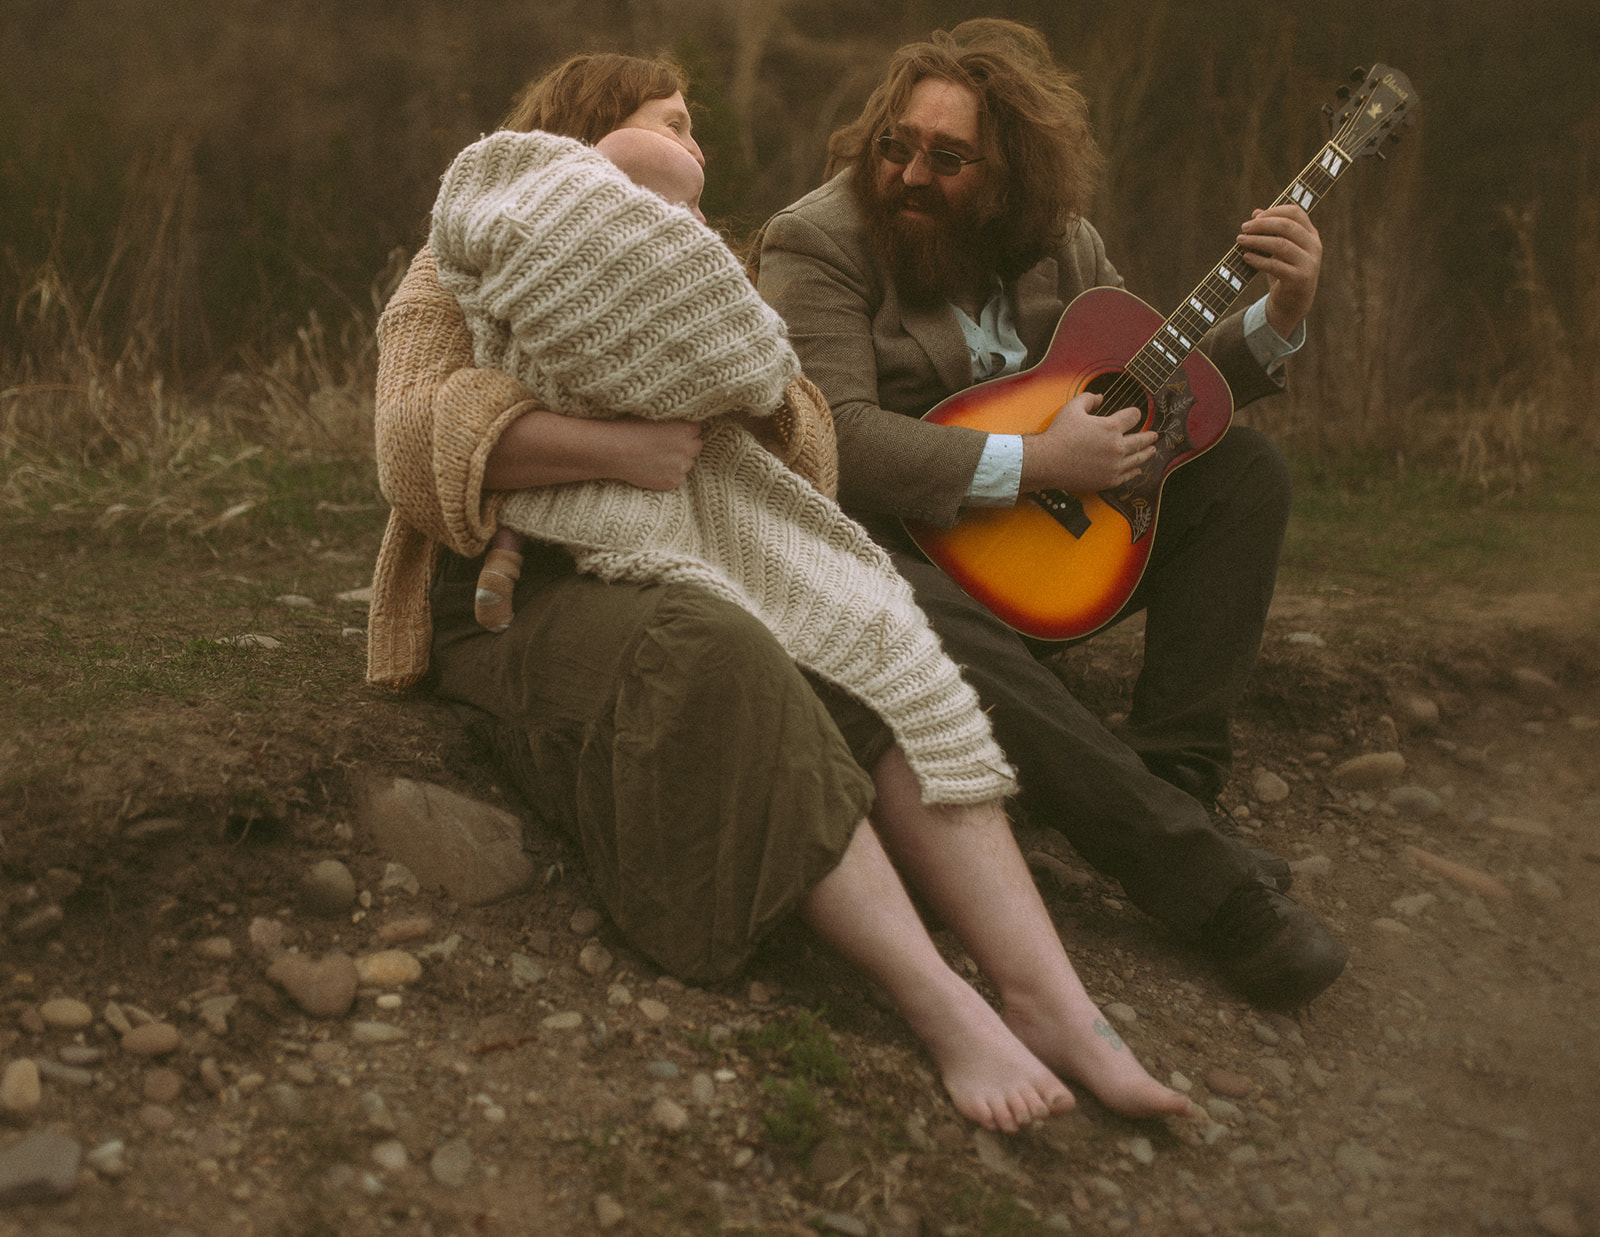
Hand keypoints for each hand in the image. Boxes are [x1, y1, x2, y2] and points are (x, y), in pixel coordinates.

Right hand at [608, 418, 703, 489]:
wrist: (615, 452)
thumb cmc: (631, 429)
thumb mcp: (656, 417)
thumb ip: (674, 423)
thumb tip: (681, 426)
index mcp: (686, 429)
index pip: (697, 429)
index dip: (684, 431)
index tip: (672, 432)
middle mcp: (688, 448)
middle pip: (696, 446)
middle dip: (685, 446)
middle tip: (666, 446)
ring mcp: (682, 467)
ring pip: (688, 463)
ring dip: (678, 461)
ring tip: (658, 458)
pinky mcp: (673, 482)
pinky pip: (679, 478)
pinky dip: (670, 474)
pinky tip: (655, 468)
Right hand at [1019, 393, 1157, 494]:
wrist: (1047, 462)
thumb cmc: (1059, 435)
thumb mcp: (1072, 408)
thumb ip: (1088, 398)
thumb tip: (1099, 396)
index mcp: (1111, 427)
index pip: (1133, 416)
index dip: (1135, 413)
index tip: (1135, 414)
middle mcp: (1117, 446)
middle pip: (1141, 440)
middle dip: (1149, 436)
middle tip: (1154, 435)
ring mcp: (1114, 465)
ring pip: (1138, 459)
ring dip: (1146, 453)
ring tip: (1152, 450)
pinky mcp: (1108, 480)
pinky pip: (1127, 476)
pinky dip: (1134, 471)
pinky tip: (1138, 469)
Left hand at [1238, 204, 1320, 338]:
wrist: (1291, 304)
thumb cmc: (1283, 272)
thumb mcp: (1278, 250)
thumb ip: (1270, 231)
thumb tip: (1256, 212)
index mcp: (1311, 235)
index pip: (1296, 213)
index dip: (1274, 211)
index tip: (1255, 217)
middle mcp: (1314, 246)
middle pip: (1287, 226)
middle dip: (1262, 225)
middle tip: (1243, 228)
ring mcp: (1309, 263)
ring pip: (1281, 244)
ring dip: (1257, 241)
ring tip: (1240, 240)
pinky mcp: (1299, 279)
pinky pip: (1276, 265)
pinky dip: (1258, 260)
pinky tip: (1246, 257)